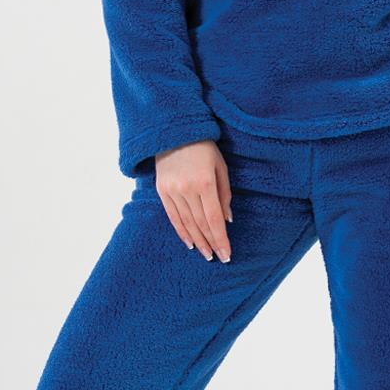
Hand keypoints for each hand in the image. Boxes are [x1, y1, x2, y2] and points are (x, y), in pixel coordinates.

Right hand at [154, 139, 232, 261]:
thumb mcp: (221, 167)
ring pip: (187, 223)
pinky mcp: (162, 191)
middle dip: (211, 243)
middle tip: (218, 257)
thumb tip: (227, 220)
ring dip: (197, 241)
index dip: (221, 239)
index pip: (214, 219)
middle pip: (201, 224)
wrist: (174, 132)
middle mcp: (187, 190)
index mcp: (205, 183)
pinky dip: (182, 232)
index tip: (226, 254)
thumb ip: (225, 194)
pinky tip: (189, 243)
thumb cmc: (204, 148)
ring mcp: (172, 191)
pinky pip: (173, 217)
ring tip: (206, 254)